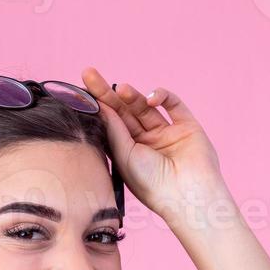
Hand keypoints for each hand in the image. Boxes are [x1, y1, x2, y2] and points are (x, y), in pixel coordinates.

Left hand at [80, 66, 228, 226]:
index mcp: (129, 153)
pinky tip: (150, 98)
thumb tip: (101, 105)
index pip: (111, 124)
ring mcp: (167, 133)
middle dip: (107, 93)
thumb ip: (114, 129)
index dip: (98, 106)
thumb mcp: (125, 156)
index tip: (81, 89)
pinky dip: (162, 96)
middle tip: (89, 73)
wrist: (188, 196)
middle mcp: (147, 142)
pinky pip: (173, 104)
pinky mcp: (187, 126)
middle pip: (123, 111)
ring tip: (120, 89)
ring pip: (145, 107)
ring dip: (132, 95)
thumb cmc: (152, 184)